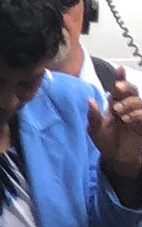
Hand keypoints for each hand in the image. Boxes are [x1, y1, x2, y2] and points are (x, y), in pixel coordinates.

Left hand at [88, 69, 141, 189]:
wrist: (117, 158)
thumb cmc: (106, 141)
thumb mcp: (95, 130)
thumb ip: (93, 116)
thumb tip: (90, 101)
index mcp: (114, 104)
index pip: (118, 89)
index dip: (120, 77)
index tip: (119, 68)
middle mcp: (127, 107)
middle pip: (131, 90)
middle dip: (126, 86)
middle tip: (118, 88)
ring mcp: (137, 115)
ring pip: (138, 101)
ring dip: (129, 102)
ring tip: (119, 111)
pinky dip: (137, 114)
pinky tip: (128, 118)